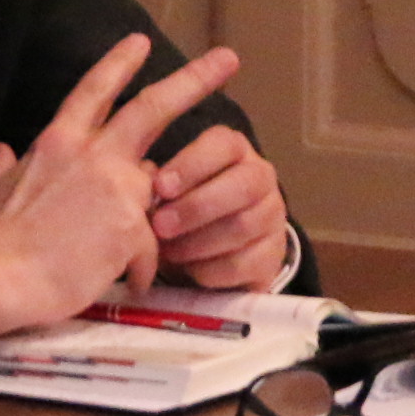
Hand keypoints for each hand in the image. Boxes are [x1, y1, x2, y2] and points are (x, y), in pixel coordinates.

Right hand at [0, 36, 241, 336]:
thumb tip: (0, 149)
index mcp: (56, 141)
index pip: (93, 90)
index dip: (118, 63)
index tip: (139, 41)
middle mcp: (93, 154)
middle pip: (154, 107)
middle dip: (194, 80)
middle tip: (227, 59)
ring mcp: (117, 188)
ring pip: (155, 190)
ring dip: (147, 219)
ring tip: (117, 252)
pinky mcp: (131, 228)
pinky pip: (150, 246)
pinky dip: (139, 266)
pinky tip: (122, 282)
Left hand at [150, 122, 291, 289]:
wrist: (212, 250)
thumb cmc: (183, 209)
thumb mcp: (168, 189)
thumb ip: (156, 182)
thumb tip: (140, 180)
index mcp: (234, 150)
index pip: (222, 145)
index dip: (191, 165)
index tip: (160, 187)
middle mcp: (260, 177)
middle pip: (242, 185)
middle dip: (196, 207)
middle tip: (160, 225)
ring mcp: (273, 216)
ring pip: (242, 226)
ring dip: (198, 242)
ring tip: (167, 252)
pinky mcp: (274, 255)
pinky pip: (243, 263)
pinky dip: (210, 270)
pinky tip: (188, 270)